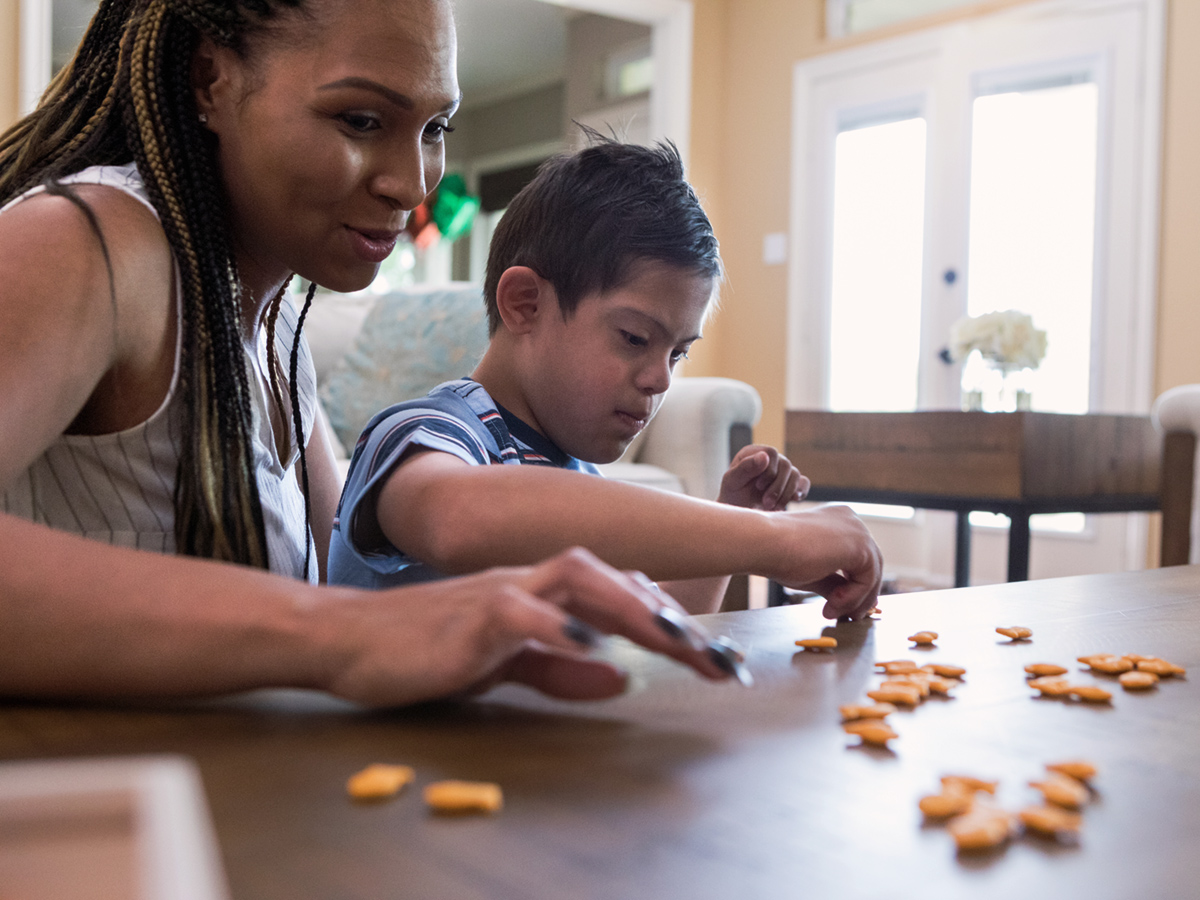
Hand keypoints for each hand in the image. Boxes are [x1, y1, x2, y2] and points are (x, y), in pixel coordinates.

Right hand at [316, 547, 730, 706]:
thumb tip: (619, 676)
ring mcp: (498, 592)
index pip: (619, 599)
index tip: (716, 663)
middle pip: (614, 581)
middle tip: (718, 661)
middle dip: (671, 619)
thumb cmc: (425, 648)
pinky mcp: (467, 616)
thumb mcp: (505, 666)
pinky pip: (518, 613)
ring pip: (577, 578)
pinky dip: (557, 627)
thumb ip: (559, 670)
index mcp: (541, 594)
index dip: (671, 626)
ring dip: (632, 607)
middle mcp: (528, 582)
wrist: (347, 638)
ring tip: (674, 639)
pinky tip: (591, 646)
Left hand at [717, 445, 809, 510]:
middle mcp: (770, 459)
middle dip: (778, 487)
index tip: (758, 486)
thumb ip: (745, 467)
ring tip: (773, 507)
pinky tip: (794, 499)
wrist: (739, 512)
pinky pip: (803, 483)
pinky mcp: (790, 484)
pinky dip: (801, 492)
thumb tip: (765, 456)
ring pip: (795, 475)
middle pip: (786, 465)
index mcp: (753, 453)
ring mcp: (781, 471)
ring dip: (786, 494)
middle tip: (766, 503)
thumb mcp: (732, 481)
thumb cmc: (732, 495)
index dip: (769, 470)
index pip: (771, 452)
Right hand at [762, 505, 882, 621]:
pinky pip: (867, 580)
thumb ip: (834, 582)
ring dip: (853, 600)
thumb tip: (846, 601)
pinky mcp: (860, 545)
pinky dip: (853, 597)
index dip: (852, 586)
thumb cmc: (777, 553)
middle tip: (845, 616)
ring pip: (871, 574)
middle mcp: (852, 521)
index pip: (857, 557)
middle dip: (858, 595)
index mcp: (838, 521)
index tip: (837, 606)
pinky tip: (832, 603)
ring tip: (831, 612)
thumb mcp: (813, 571)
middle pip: (870, 565)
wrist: (764, 543)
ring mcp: (858, 531)